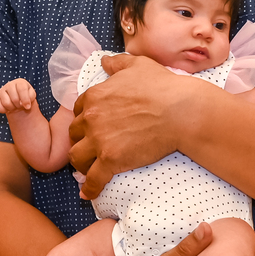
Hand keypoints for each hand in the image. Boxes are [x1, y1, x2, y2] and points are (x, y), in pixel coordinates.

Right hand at [0, 78, 36, 114]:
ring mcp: (1, 90)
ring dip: (12, 108)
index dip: (25, 100)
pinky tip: (7, 108)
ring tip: (14, 107)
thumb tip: (25, 104)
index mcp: (20, 82)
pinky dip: (3, 110)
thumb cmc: (25, 97)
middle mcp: (10, 84)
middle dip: (19, 105)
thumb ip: (30, 97)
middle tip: (20, 106)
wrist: (18, 100)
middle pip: (14, 99)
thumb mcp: (31, 95)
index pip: (22, 89)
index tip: (28, 107)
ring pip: (6, 103)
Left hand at [70, 53, 202, 198]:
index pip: (78, 111)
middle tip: (90, 149)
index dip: (84, 120)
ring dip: (80, 164)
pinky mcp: (111, 160)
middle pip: (74, 135)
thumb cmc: (163, 86)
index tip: (91, 127)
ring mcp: (100, 140)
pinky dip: (90, 188)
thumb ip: (117, 64)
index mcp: (95, 96)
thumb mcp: (137, 65)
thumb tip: (103, 61)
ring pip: (76, 157)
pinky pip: (93, 179)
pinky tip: (88, 194)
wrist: (180, 111)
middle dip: (80, 141)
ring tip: (87, 170)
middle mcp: (92, 118)